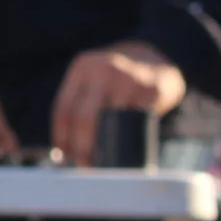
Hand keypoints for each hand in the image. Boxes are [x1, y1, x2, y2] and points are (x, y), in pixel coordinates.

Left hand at [50, 41, 186, 165]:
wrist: (158, 55)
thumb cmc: (119, 76)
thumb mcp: (94, 75)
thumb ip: (79, 100)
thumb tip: (62, 151)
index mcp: (81, 67)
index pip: (63, 108)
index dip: (61, 137)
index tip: (64, 157)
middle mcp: (101, 70)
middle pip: (83, 118)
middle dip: (81, 148)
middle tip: (84, 166)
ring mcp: (127, 79)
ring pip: (108, 123)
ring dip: (103, 149)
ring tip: (100, 164)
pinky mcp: (150, 90)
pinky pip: (134, 123)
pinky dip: (127, 141)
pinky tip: (123, 152)